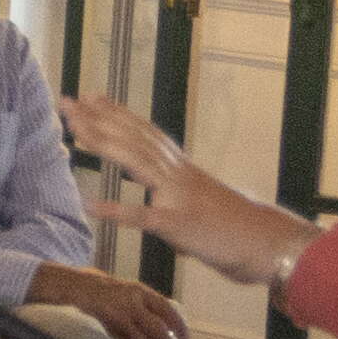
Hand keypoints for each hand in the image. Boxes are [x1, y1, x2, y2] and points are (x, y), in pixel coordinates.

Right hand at [31, 261, 192, 338]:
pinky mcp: (112, 320)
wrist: (77, 285)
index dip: (178, 324)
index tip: (185, 337)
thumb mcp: (124, 294)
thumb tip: (150, 332)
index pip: (166, 308)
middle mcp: (136, 300)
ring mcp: (124, 310)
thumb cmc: (101, 291)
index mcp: (141, 291)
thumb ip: (138, 309)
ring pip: (145, 336)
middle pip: (158, 326)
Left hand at [61, 95, 305, 288]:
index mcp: (183, 170)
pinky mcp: (180, 226)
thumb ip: (176, 199)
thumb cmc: (237, 228)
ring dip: (103, 144)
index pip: (145, 133)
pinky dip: (117, 210)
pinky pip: (144, 217)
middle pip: (134, 139)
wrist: (269, 243)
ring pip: (137, 162)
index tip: (92, 95)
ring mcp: (179, 197)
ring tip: (74, 131)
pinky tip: (90, 205)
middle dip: (99, 119)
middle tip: (67, 101)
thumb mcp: (202, 204)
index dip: (118, 113)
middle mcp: (180, 175)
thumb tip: (160, 205)